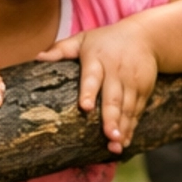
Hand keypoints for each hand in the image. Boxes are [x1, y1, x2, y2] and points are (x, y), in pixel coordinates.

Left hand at [38, 25, 158, 150]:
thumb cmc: (104, 41)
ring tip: (116, 145)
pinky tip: (125, 141)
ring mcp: (132, 81)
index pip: (92, 77)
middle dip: (111, 118)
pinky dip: (132, 127)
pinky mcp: (144, 89)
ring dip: (123, 127)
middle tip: (108, 135)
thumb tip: (38, 59)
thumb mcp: (82, 39)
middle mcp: (116, 71)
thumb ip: (61, 50)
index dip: (89, 92)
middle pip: (113, 97)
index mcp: (97, 59)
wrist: (144, 36)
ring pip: (127, 107)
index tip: (85, 107)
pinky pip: (137, 110)